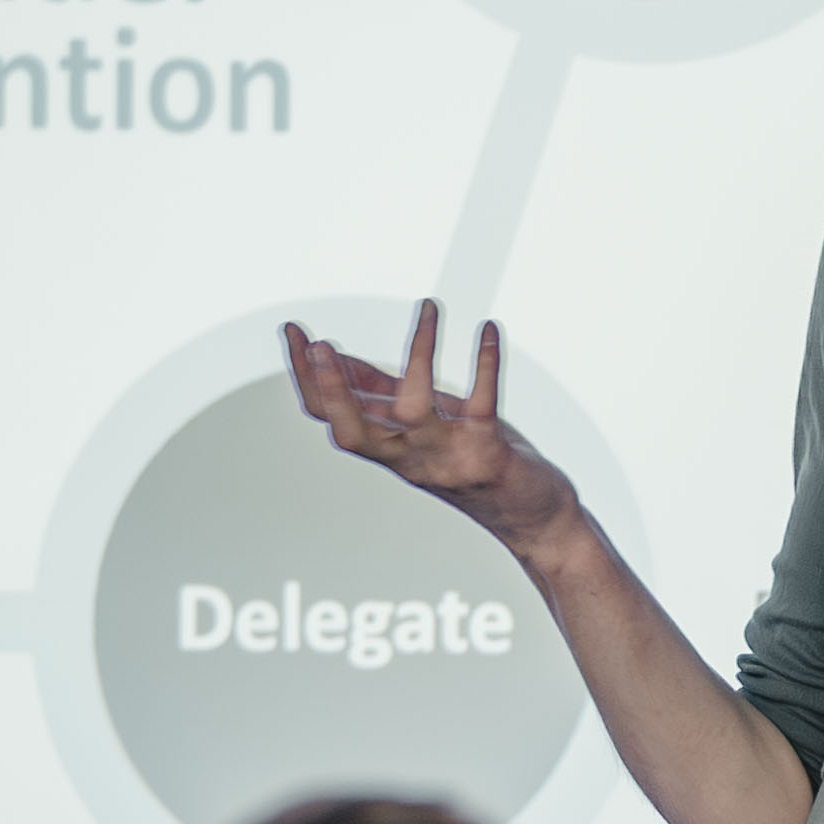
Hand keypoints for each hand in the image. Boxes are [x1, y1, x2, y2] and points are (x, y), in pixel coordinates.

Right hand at [284, 302, 580, 563]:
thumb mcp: (418, 424)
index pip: (329, 416)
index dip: (305, 376)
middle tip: (318, 344)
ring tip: (429, 307)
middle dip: (330, 389)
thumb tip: (335, 357)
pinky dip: (486, 363)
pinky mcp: (487, 454)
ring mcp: (447, 457)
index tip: (292, 331)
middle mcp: (409, 457)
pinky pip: (483, 403)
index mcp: (388, 445)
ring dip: (421, 355)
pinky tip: (488, 329)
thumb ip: (379, 392)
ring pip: (414, 412)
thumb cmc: (471, 460)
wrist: (531, 517)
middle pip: (351, 432)